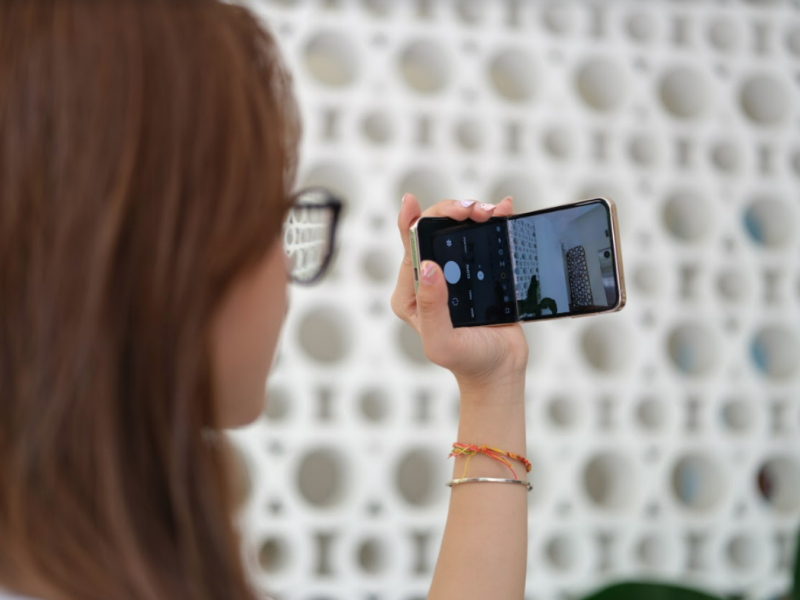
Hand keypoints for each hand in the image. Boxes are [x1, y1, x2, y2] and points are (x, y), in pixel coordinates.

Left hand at [391, 194, 528, 395]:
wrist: (499, 371)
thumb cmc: (466, 362)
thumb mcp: (441, 342)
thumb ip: (432, 307)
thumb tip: (427, 265)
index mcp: (411, 293)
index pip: (410, 246)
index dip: (415, 219)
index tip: (420, 201)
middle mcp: (429, 278)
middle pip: (433, 229)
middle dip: (453, 210)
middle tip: (477, 210)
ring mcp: (454, 272)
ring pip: (457, 228)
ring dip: (474, 213)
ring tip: (493, 211)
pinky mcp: (477, 270)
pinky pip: (480, 238)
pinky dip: (492, 220)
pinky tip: (503, 210)